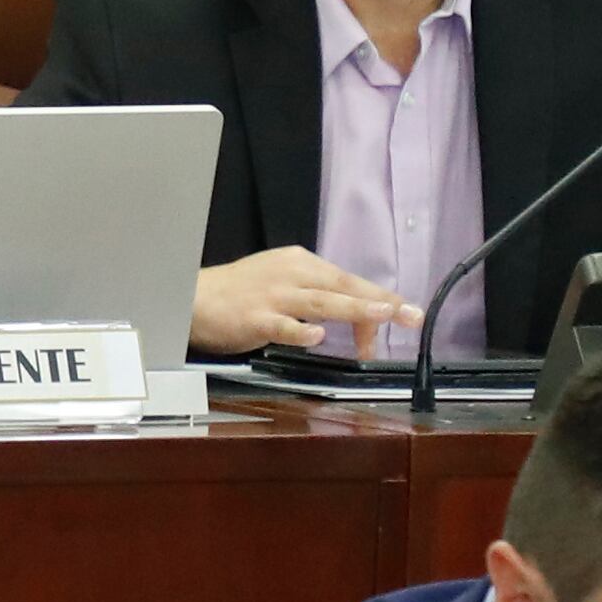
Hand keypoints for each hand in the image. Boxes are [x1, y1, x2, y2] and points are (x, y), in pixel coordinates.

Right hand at [190, 248, 418, 357]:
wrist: (191, 296)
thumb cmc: (239, 292)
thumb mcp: (282, 282)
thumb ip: (316, 295)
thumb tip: (354, 312)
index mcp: (301, 264)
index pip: (347, 280)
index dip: (378, 298)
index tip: (406, 312)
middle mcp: (292, 275)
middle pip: (342, 287)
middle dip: (379, 301)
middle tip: (410, 314)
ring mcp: (273, 297)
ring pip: (320, 303)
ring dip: (353, 309)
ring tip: (381, 315)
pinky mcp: (254, 318)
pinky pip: (281, 325)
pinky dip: (300, 331)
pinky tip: (316, 337)